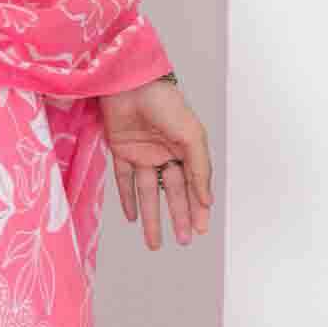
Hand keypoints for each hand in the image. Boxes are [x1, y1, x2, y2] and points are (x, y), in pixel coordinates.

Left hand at [98, 75, 212, 251]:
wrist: (130, 83)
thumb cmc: (166, 104)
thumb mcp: (192, 137)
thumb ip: (199, 169)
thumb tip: (206, 200)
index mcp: (186, 149)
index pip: (193, 185)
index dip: (198, 208)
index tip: (201, 230)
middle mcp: (165, 153)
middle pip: (172, 192)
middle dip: (178, 217)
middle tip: (184, 241)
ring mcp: (143, 153)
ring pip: (148, 192)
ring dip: (152, 217)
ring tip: (154, 243)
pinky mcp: (121, 150)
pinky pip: (124, 179)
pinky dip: (128, 199)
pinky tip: (132, 218)